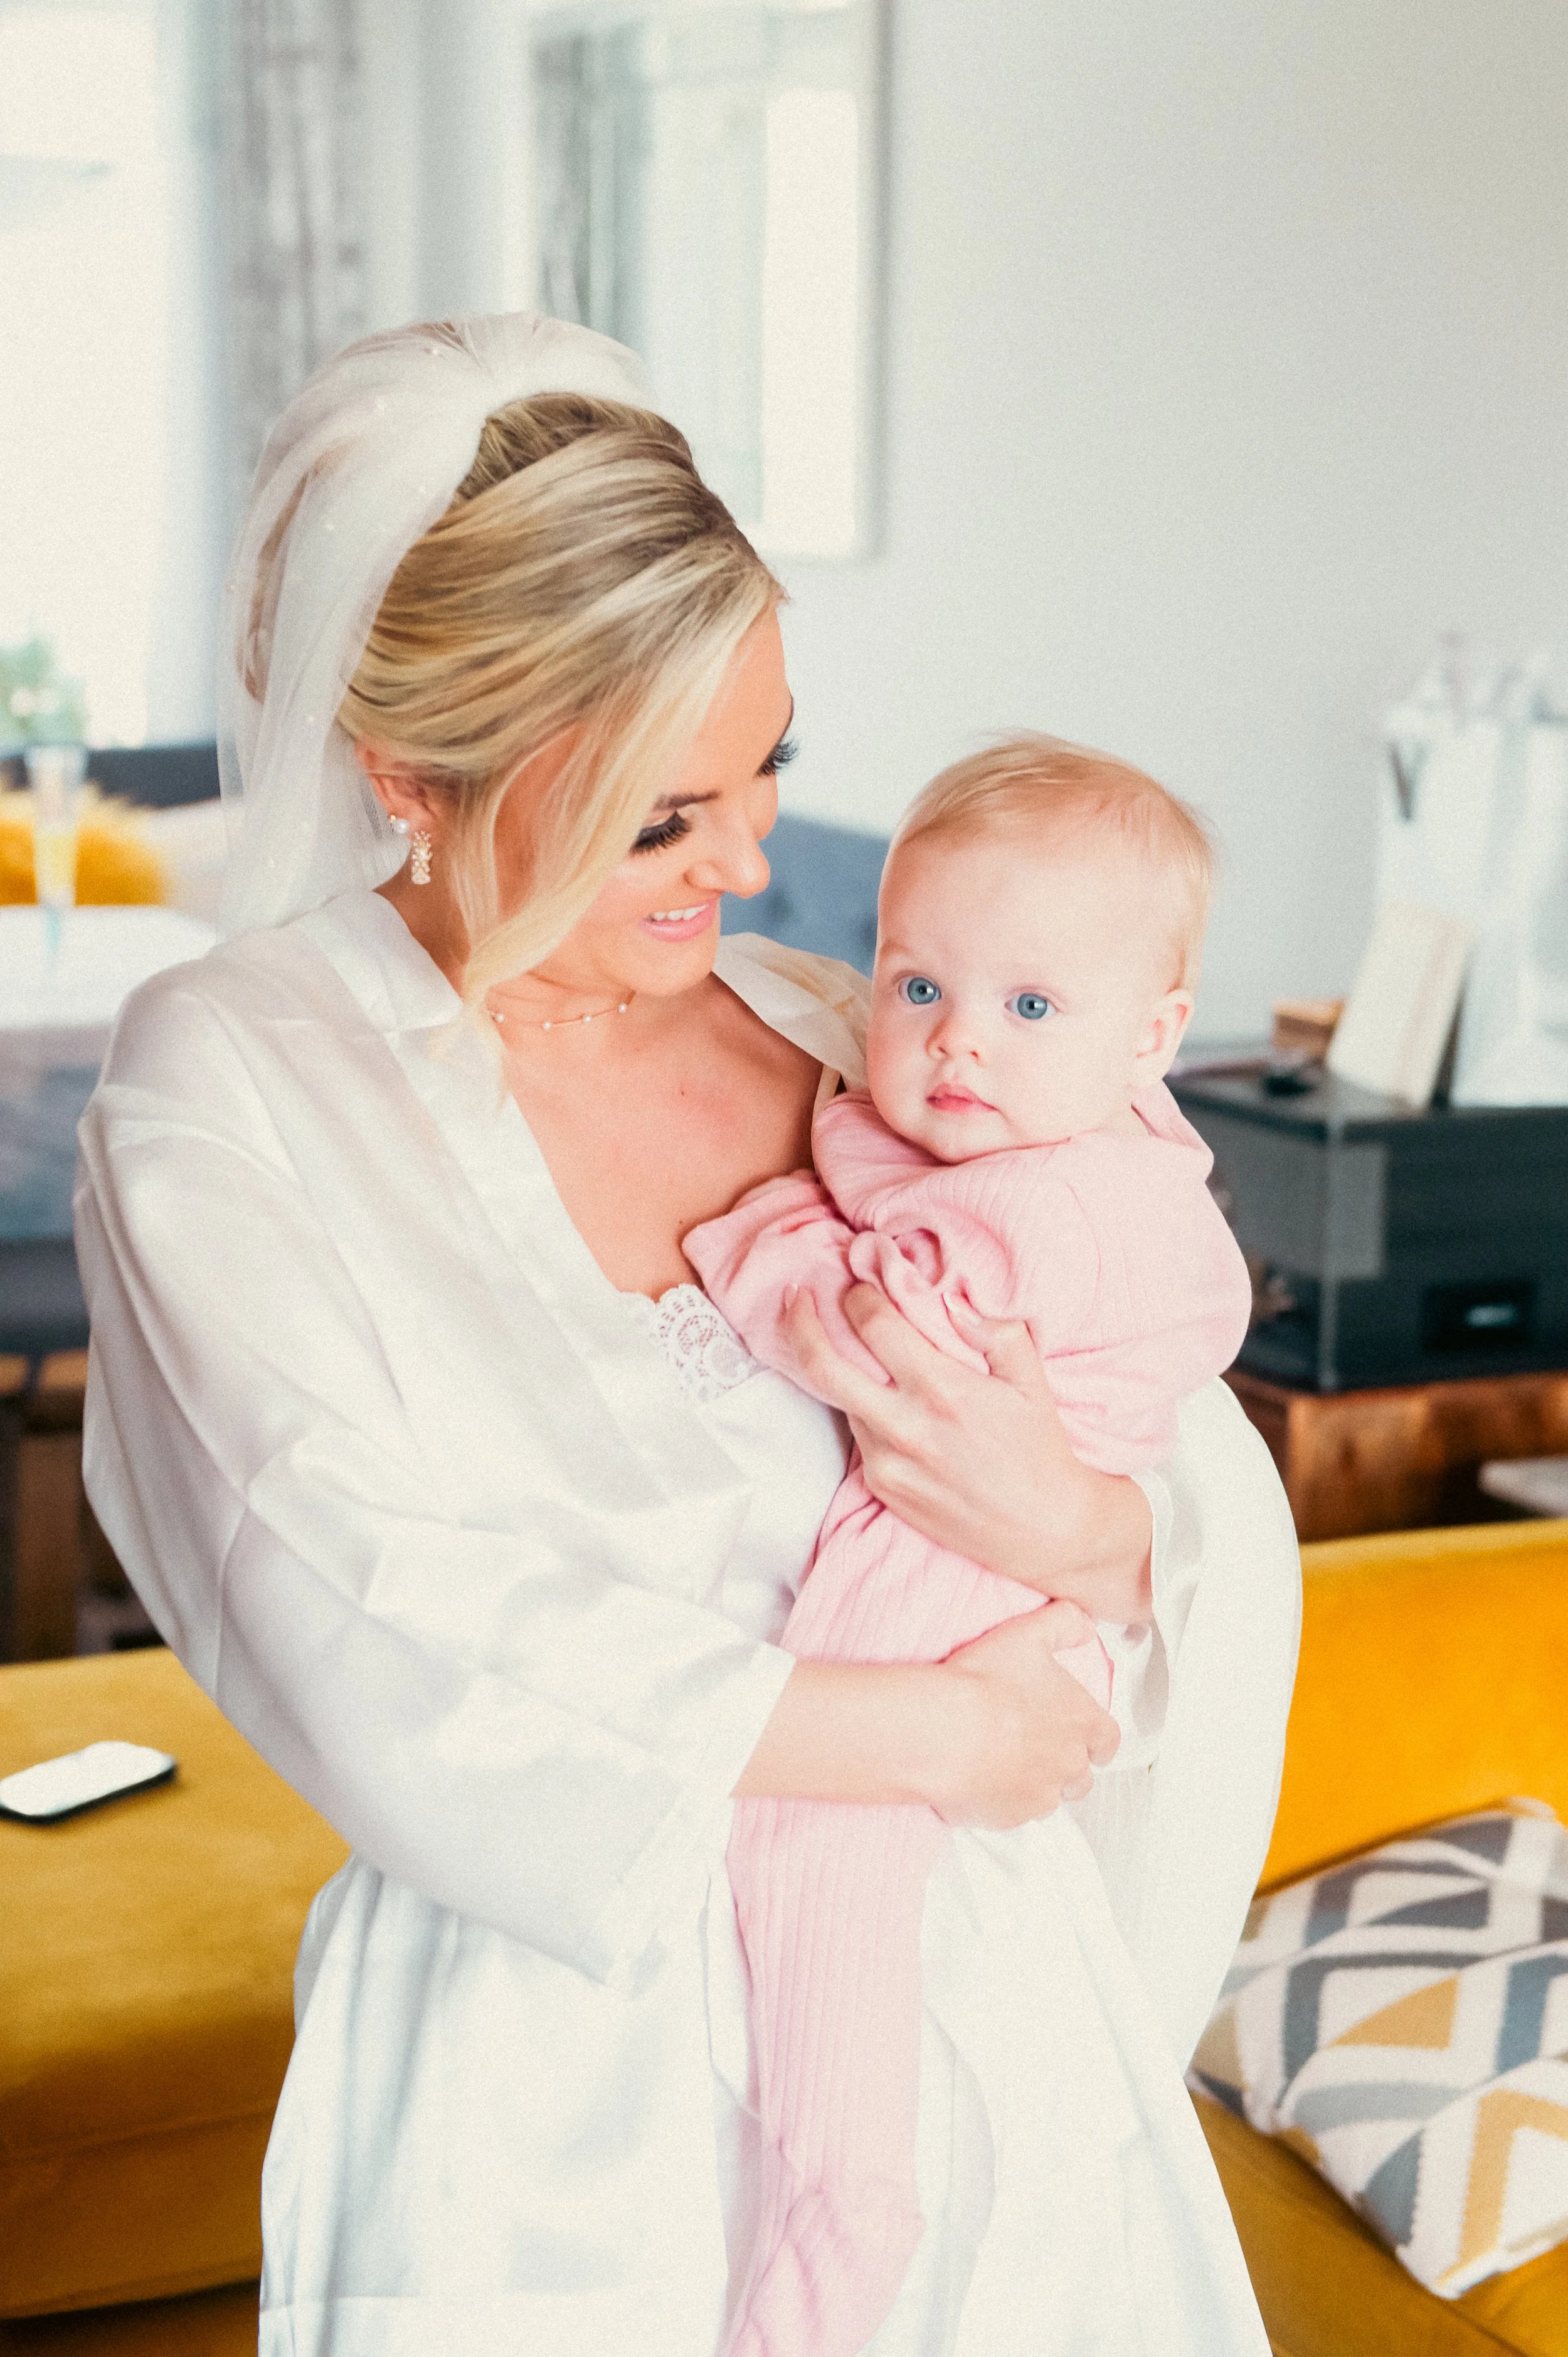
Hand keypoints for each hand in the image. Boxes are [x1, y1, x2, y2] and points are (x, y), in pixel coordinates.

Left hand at [783, 1282, 1152, 1624]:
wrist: (1042, 1531)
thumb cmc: (1039, 1450)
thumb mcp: (1031, 1381)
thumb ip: (994, 1330)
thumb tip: (951, 1295)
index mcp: (943, 1391)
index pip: (874, 1325)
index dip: (859, 1294)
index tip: (860, 1278)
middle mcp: (905, 1428)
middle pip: (823, 1365)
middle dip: (800, 1321)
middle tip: (796, 1295)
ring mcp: (887, 1462)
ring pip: (838, 1399)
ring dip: (833, 1365)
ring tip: (836, 1338)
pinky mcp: (881, 1487)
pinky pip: (856, 1432)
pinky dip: (858, 1404)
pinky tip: (874, 1392)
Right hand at [935, 1599, 1120, 1824]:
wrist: (943, 1729)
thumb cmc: (986, 1679)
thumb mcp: (1028, 1634)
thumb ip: (1066, 1623)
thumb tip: (1087, 1626)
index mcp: (1083, 1723)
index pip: (1108, 1741)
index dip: (1095, 1739)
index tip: (1079, 1736)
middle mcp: (1071, 1765)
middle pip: (1082, 1775)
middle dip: (1065, 1765)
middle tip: (1035, 1748)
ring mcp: (1043, 1796)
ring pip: (1051, 1799)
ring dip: (1037, 1785)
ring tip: (1006, 1765)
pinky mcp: (1011, 1818)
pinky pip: (1017, 1816)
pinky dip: (1005, 1801)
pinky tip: (982, 1780)